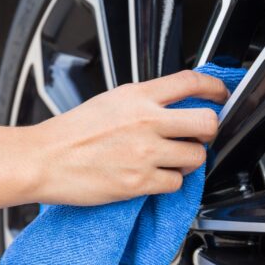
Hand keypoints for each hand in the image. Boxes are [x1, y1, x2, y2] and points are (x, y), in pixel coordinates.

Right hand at [29, 70, 228, 204]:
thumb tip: (169, 108)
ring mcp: (145, 152)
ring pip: (196, 157)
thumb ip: (142, 102)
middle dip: (210, 131)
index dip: (215, 88)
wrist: (44, 160)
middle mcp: (146, 121)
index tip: (220, 96)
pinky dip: (170, 182)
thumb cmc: (69, 134)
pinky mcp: (140, 181)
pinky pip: (176, 183)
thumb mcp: (108, 103)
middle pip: (207, 122)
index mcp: (137, 96)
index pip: (191, 82)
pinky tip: (154, 177)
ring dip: (188, 161)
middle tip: (200, 136)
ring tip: (170, 161)